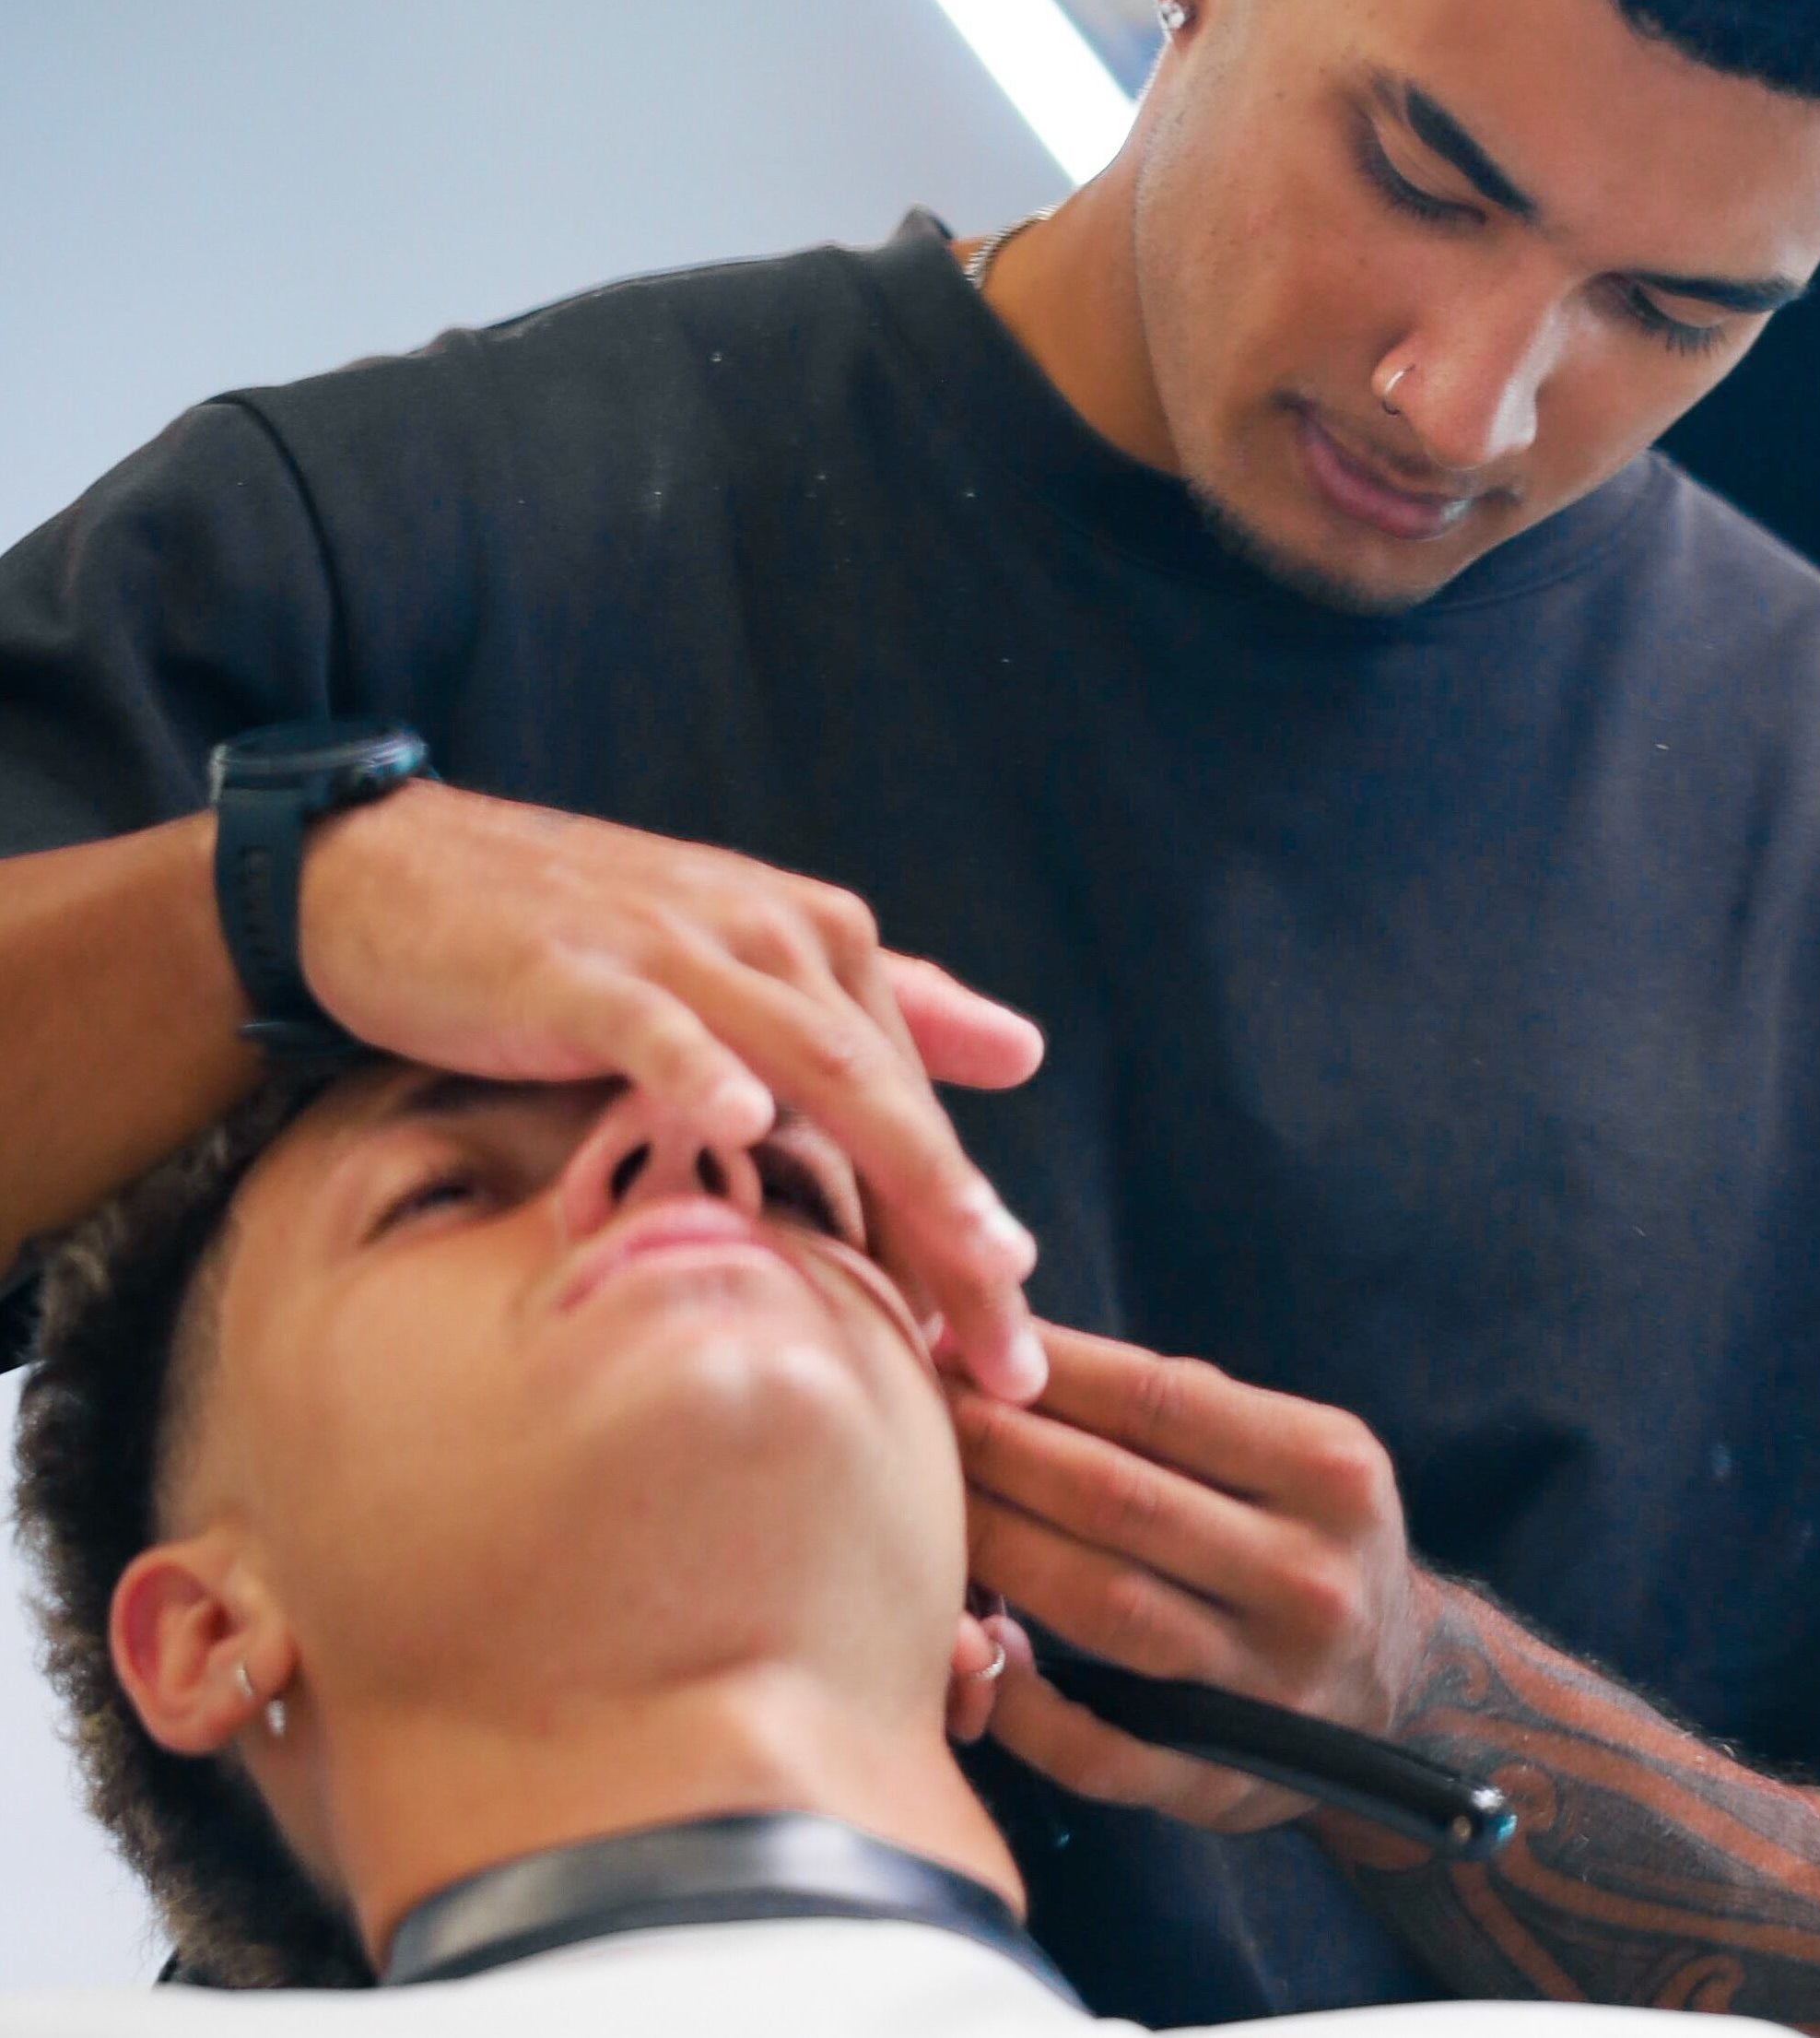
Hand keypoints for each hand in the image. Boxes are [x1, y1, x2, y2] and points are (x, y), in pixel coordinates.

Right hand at [299, 780, 1050, 1396]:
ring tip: (960, 1261)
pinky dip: (702, 1068)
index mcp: (823, 946)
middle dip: (961, 1227)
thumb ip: (886, 1009)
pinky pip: (653, 1024)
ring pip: (815, 1064)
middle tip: (1013, 1350)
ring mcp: (678, 948)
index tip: (1017, 1343)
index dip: (970, 1222)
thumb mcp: (745, 973)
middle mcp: (774, 936)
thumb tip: (1026, 1050)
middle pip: (892, 1098)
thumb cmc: (577, 939)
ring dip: (897, 1162)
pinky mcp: (575, 966)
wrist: (392, 870)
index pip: (916, 1102)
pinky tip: (748, 1123)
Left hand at [947, 1323, 1438, 1830]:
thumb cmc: (1308, 1535)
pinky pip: (1101, 1747)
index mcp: (1329, 1472)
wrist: (1401, 1682)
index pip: (1160, 1403)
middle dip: (1001, 1452)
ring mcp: (1271, 1685)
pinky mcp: (1226, 1781)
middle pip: (1118, 1501)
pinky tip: (974, 1649)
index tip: (959, 1348)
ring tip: (928, 1512)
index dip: (1047, 1373)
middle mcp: (1310, 1575)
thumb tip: (1014, 1350)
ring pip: (1103, 1610)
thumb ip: (1181, 1406)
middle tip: (922, 1418)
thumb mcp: (1294, 1452)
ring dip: (998, 1553)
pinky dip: (1025, 1703)